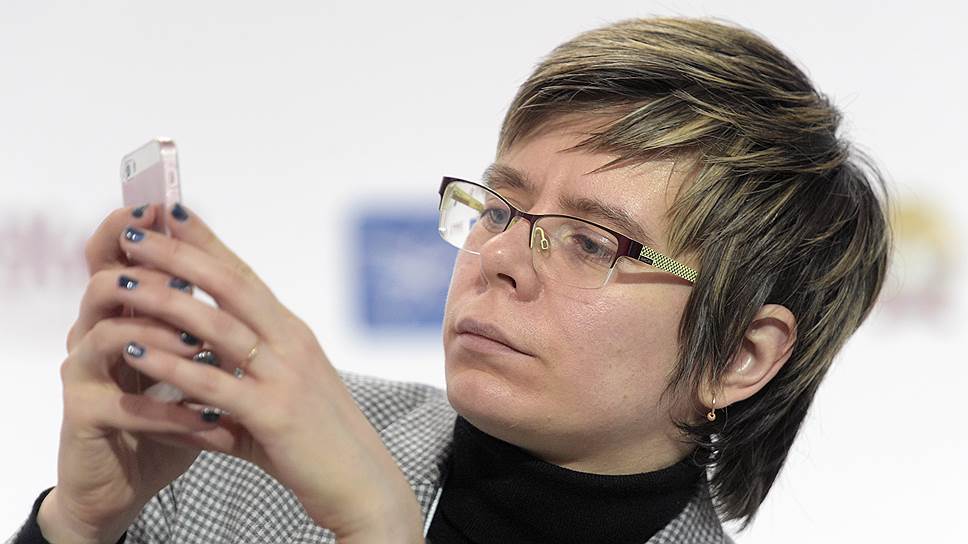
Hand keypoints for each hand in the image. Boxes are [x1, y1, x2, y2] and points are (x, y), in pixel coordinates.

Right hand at [40, 204, 217, 543]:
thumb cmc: (168, 416)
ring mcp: (84, 374)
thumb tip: (243, 278)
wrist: (132, 479)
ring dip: (160, 335)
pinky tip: (208, 417)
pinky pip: (123, 404)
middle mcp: (95, 334)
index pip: (119, 258)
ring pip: (106, 332)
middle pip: (106, 281)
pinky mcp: (83, 416)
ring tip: (200, 346)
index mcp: (123, 314)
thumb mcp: (192, 365)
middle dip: (151, 274)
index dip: (137, 229)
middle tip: (191, 274)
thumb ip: (205, 325)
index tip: (170, 207)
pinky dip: (169, 409)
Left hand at [113, 203, 423, 540]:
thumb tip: (193, 378)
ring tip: (119, 284)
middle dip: (177, 253)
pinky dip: (169, 366)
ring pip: (217, 325)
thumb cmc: (319, 442)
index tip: (170, 212)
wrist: (362, 483)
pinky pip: (212, 384)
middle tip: (131, 231)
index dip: (206, 241)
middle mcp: (290, 342)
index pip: (244, 274)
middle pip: (229, 284)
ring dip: (164, 300)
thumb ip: (240, 379)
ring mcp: (285, 376)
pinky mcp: (274, 414)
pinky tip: (133, 352)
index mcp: (292, 333)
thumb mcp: (282, 395)